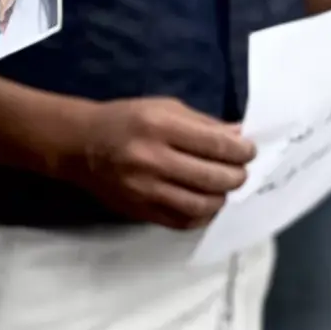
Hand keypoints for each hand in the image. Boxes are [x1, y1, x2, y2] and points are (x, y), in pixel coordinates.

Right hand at [62, 97, 255, 229]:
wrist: (81, 146)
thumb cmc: (126, 120)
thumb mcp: (164, 107)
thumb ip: (203, 124)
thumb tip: (239, 137)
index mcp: (160, 126)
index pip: (216, 145)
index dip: (241, 151)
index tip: (249, 151)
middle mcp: (153, 159)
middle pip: (213, 177)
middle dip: (237, 176)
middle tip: (241, 172)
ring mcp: (146, 190)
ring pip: (201, 205)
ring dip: (222, 198)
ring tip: (224, 188)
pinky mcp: (141, 211)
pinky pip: (183, 222)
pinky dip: (202, 216)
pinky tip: (206, 204)